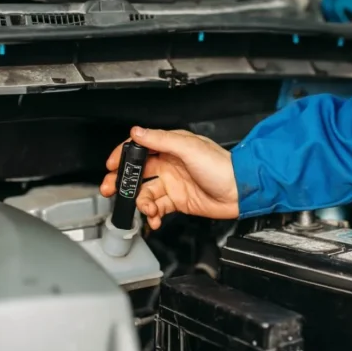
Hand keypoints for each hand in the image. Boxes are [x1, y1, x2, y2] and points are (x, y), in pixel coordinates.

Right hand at [100, 127, 239, 228]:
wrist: (241, 191)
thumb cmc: (222, 166)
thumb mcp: (188, 148)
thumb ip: (161, 140)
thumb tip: (137, 132)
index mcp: (171, 147)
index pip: (139, 148)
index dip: (123, 156)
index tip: (111, 165)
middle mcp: (170, 164)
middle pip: (138, 173)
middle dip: (122, 182)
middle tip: (111, 190)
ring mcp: (173, 183)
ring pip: (146, 193)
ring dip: (140, 202)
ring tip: (144, 209)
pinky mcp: (178, 201)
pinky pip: (158, 208)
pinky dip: (152, 215)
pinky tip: (153, 218)